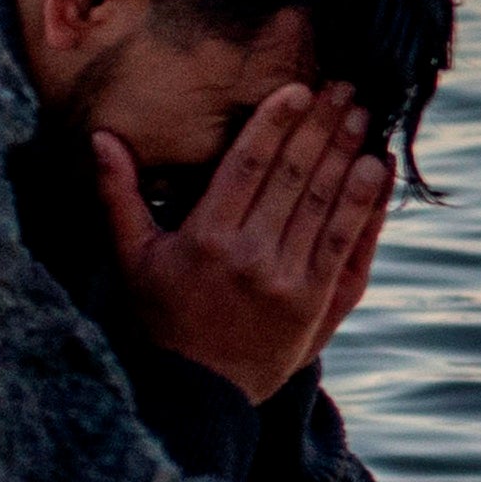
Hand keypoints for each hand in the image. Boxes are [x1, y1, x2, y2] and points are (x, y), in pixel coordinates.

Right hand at [94, 83, 391, 404]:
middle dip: (322, 127)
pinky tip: (380, 171)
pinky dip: (369, 206)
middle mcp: (252, 257)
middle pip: (295, 177)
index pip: (247, 166)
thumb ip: (118, 194)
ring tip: (366, 117)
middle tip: (345, 88)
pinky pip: (351, 245)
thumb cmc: (160, 318)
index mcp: (206, 238)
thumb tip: (100, 136)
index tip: (297, 88)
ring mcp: (291, 282)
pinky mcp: (320, 303)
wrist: (196, 393)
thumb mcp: (130, 258)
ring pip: (328, 206)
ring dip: (351, 156)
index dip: (275, 123)